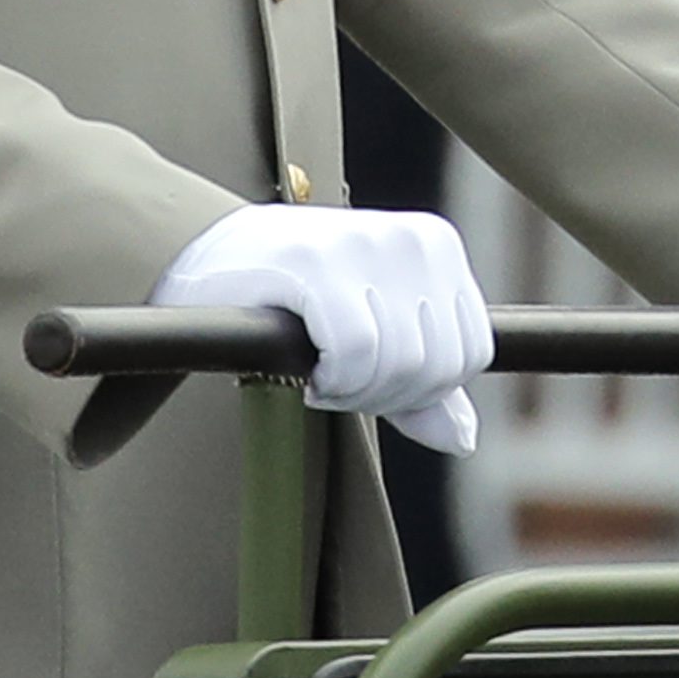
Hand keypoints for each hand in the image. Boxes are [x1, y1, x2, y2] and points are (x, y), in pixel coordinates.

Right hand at [153, 202, 493, 453]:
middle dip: (388, 397)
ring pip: (403, 364)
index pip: (473, 353)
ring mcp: (368, 244)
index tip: (374, 384)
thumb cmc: (295, 294)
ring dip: (356, 393)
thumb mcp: (374, 328)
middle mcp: (413, 239)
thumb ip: (423, 382)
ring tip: (323, 376)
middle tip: (341, 385)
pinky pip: (357, 354)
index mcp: (437, 245)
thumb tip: (462, 438)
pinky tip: (308, 373)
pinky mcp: (318, 261)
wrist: (205, 255)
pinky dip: (333, 382)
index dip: (425, 392)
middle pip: (440, 366)